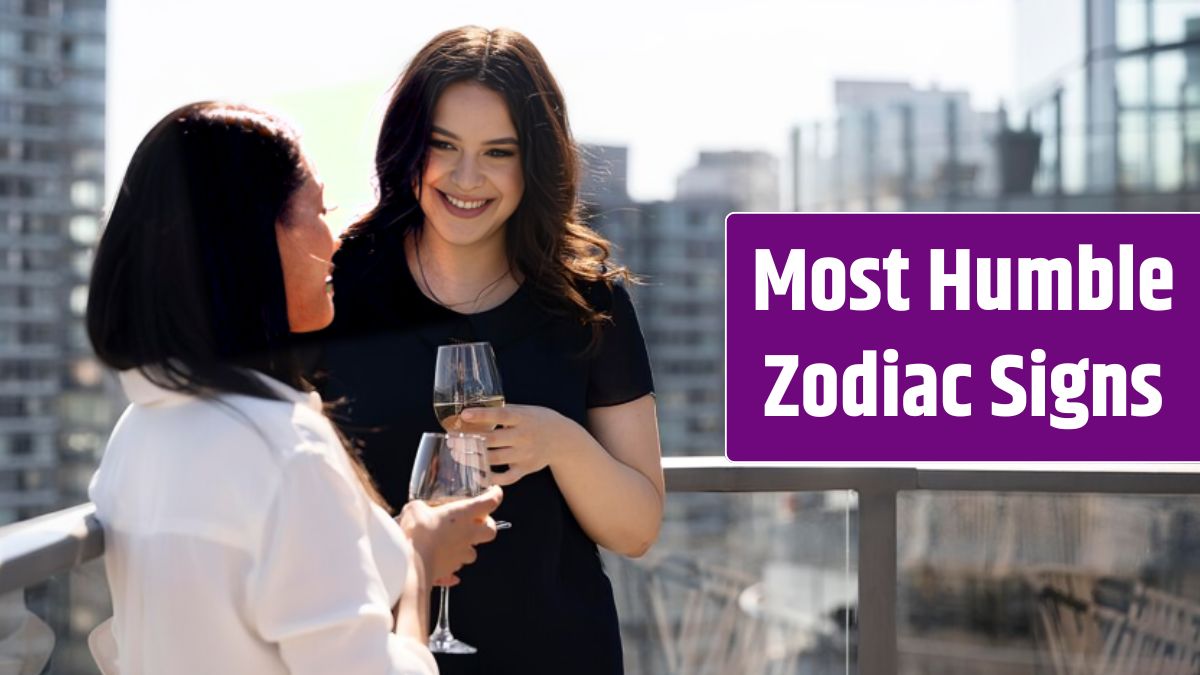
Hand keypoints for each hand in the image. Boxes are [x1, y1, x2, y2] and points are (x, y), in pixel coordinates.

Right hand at [398, 486, 501, 585]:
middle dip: (488, 525)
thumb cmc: (417, 532)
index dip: (495, 495)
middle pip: (491, 531)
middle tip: (477, 521)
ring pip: (473, 552)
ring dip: (467, 546)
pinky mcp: (452, 569)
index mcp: (464, 514)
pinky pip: (456, 567)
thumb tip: (419, 509)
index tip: (494, 492)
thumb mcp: (415, 509)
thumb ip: (421, 507)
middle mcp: (468, 534)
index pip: (490, 502)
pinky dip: (451, 565)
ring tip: (454, 543)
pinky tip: (442, 563)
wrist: (412, 563)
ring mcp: (462, 554)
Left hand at [460, 404, 575, 485]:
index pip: (500, 415)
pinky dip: (491, 478)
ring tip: (458, 455)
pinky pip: (506, 477)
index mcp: (522, 418)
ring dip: (474, 458)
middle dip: (469, 441)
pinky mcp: (526, 468)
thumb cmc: (537, 420)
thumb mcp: (524, 410)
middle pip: (492, 440)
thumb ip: (503, 413)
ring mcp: (525, 454)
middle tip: (452, 441)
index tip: (464, 415)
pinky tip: (477, 475)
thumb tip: (475, 412)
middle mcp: (524, 436)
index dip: (482, 415)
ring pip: (495, 459)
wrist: (562, 439)